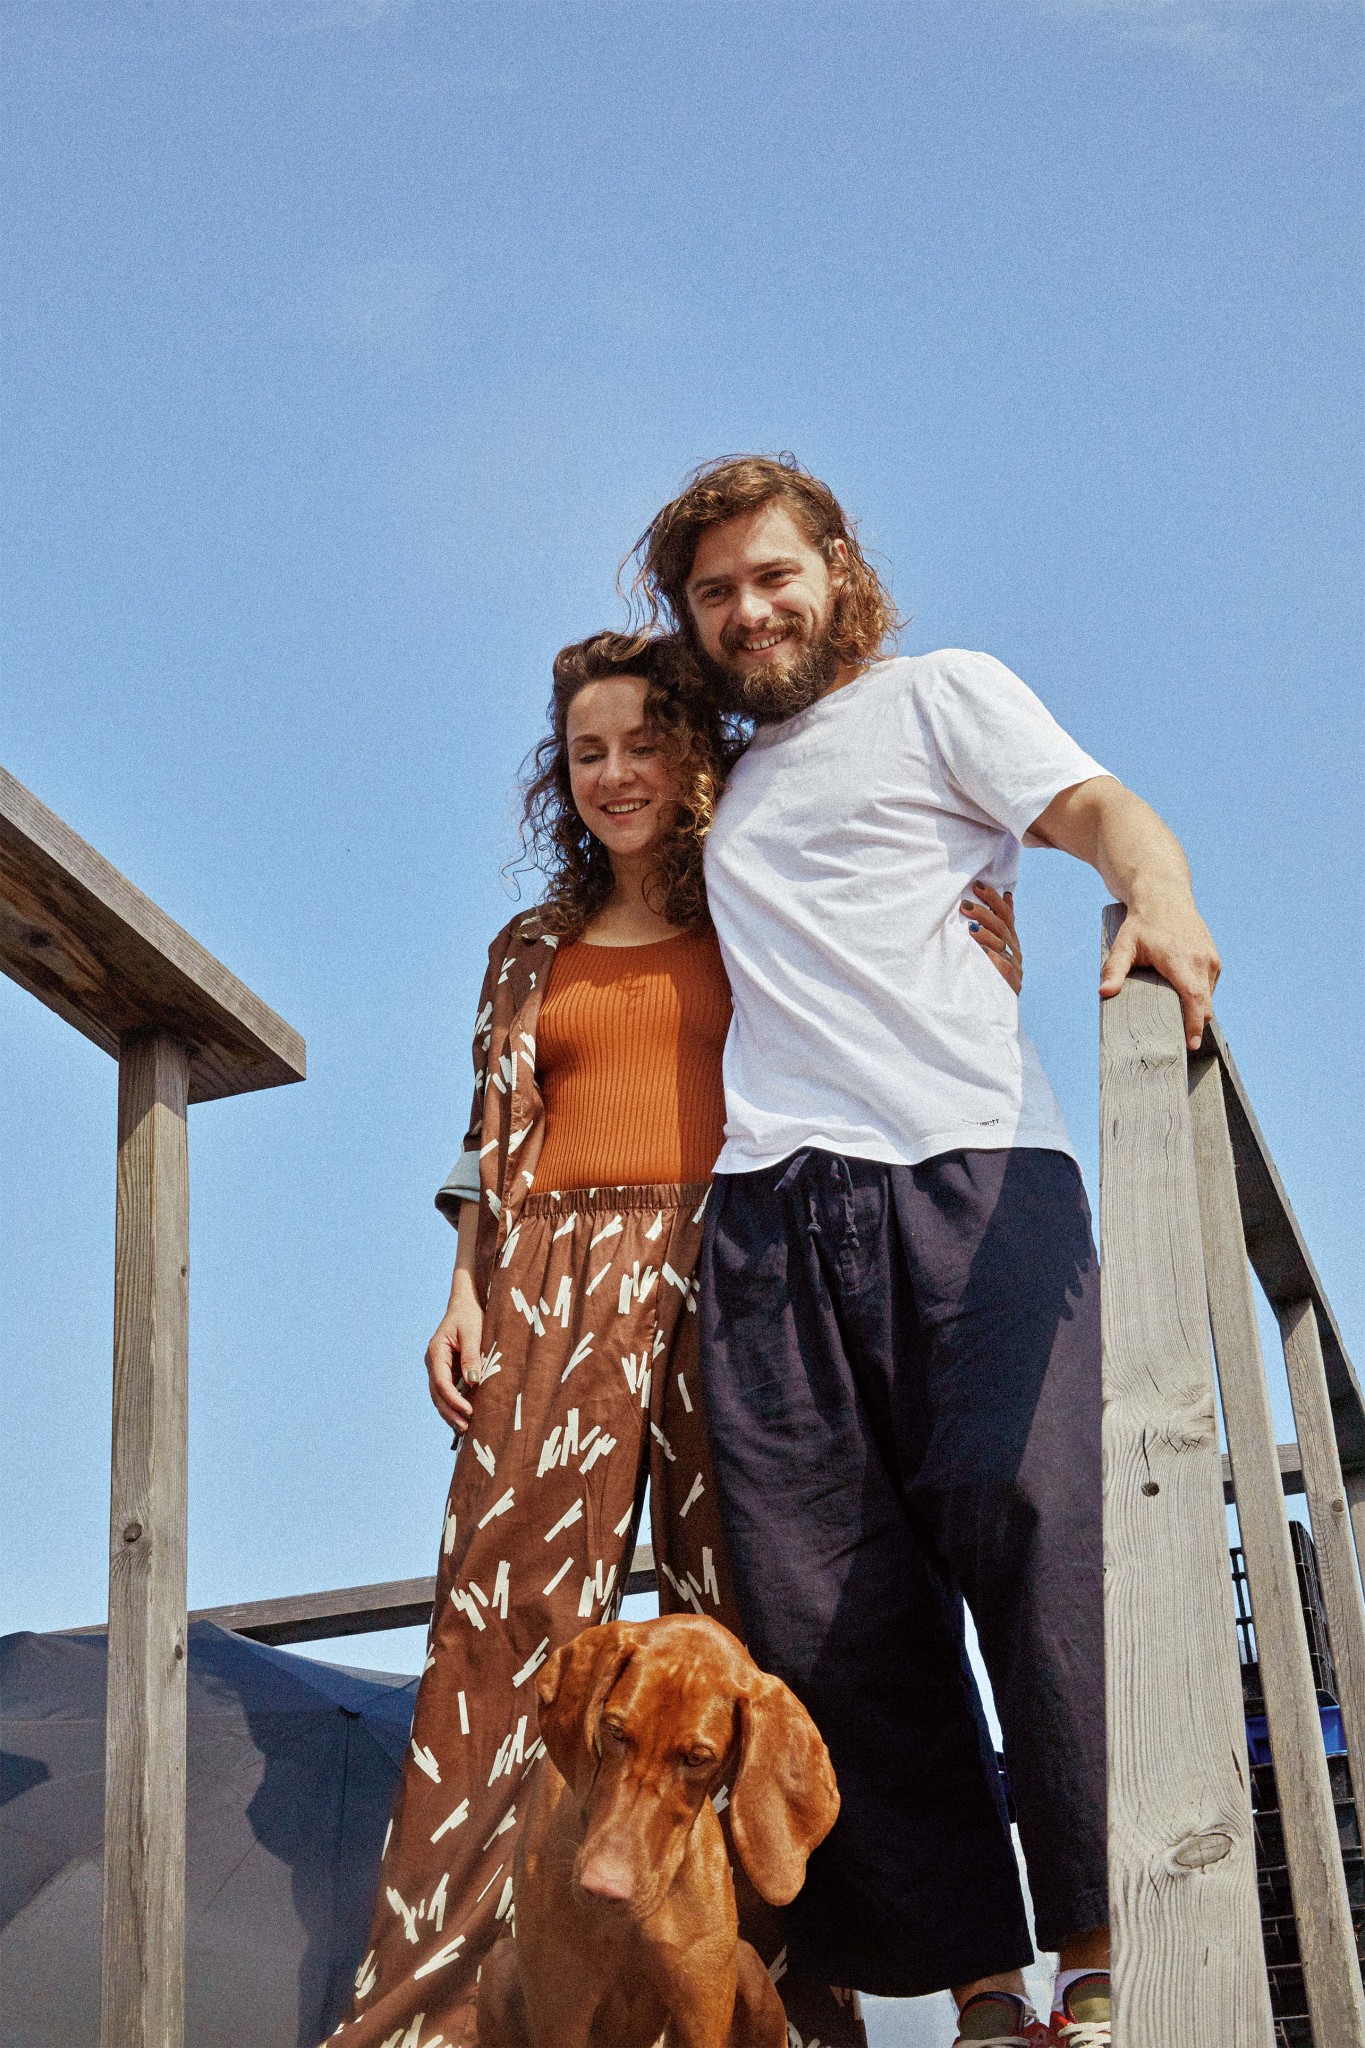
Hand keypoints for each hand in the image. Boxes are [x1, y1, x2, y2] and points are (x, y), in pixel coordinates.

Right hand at [425, 1295, 482, 1434]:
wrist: (466, 1305)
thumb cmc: (470, 1316)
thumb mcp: (473, 1332)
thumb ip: (471, 1356)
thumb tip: (472, 1382)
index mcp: (436, 1351)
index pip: (440, 1381)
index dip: (453, 1399)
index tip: (468, 1410)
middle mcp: (433, 1362)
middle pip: (437, 1393)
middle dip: (450, 1412)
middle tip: (465, 1429)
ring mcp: (438, 1368)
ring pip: (439, 1396)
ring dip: (450, 1413)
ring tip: (464, 1430)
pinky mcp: (447, 1371)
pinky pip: (447, 1392)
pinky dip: (453, 1406)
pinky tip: (463, 1418)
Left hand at [961, 883, 1022, 995]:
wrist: (998, 1008)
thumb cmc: (991, 972)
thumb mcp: (995, 945)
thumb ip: (998, 923)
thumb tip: (1007, 894)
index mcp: (1010, 939)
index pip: (1005, 914)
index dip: (993, 899)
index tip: (978, 885)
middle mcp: (1013, 950)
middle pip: (1001, 927)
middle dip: (984, 913)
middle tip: (966, 905)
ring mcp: (1014, 967)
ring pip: (1002, 946)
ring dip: (986, 935)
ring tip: (971, 928)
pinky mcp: (1011, 984)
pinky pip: (1003, 969)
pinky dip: (993, 959)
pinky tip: (981, 952)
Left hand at [1100, 895, 1220, 1049]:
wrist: (1164, 895)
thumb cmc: (1142, 922)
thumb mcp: (1123, 944)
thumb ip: (1114, 970)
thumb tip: (1104, 993)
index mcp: (1180, 960)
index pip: (1194, 998)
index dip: (1194, 1024)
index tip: (1191, 1044)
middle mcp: (1200, 960)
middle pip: (1205, 1004)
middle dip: (1196, 1025)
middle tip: (1182, 1044)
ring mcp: (1210, 959)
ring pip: (1209, 996)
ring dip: (1197, 1010)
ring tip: (1180, 1022)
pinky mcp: (1214, 958)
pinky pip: (1210, 986)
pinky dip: (1200, 996)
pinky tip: (1184, 1001)